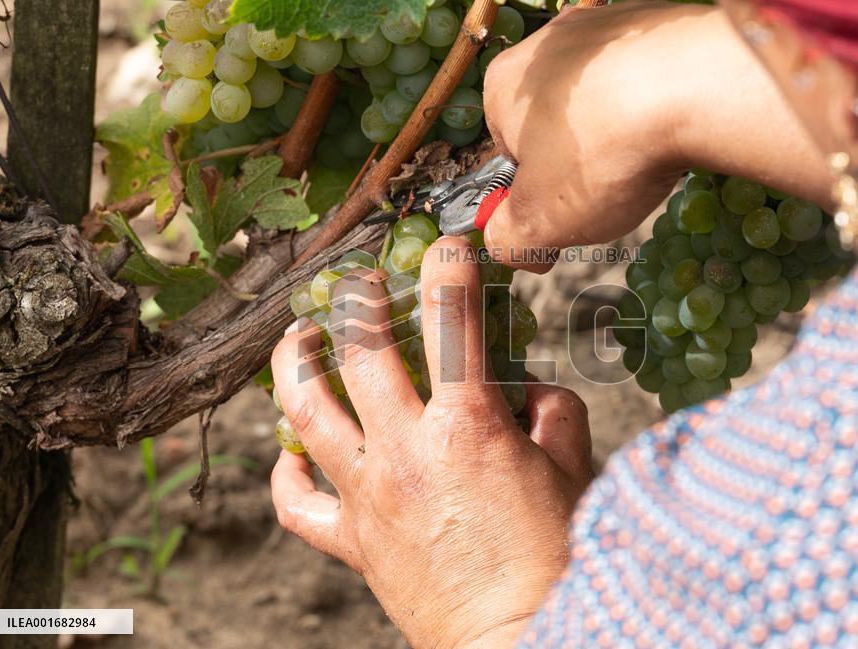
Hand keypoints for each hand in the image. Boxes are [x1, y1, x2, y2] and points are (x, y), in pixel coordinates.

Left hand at [270, 237, 592, 648]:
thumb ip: (551, 410)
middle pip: (359, 349)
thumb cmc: (553, 558)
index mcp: (467, 426)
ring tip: (297, 340)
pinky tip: (293, 450)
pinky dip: (286, 471)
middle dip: (357, 299)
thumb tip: (526, 387)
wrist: (519, 638)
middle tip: (360, 285)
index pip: (452, 318)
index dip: (451, 265)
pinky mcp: (352, 541)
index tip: (451, 246)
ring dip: (293, 364)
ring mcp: (369, 496)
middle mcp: (406, 451)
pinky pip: (296, 503)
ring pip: (303, 412)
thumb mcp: (571, 468)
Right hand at [482, 1, 830, 270]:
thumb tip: (508, 245)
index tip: (564, 213)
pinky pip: (646, 78)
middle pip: (555, 125)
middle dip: (577, 162)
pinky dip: (656, 107)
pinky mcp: (656, 24)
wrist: (698, 87)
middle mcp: (547, 44)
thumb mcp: (539, 223)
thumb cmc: (602, 154)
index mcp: (503, 85)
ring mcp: (604, 28)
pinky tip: (673, 130)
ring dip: (619, 135)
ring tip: (645, 162)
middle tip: (607, 190)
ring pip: (602, 101)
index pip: (506, 155)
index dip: (535, 194)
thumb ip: (508, 241)